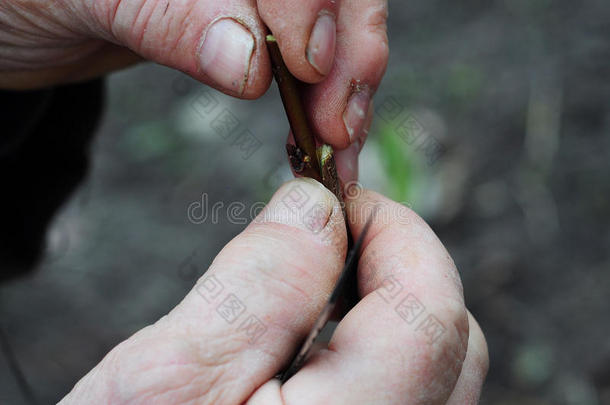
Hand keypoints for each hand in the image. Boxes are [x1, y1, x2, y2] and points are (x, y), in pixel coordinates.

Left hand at [1, 0, 386, 180]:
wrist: (13, 19)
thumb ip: (169, 19)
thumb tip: (252, 65)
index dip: (311, 4)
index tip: (311, 67)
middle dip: (350, 49)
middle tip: (340, 121)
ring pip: (333, 20)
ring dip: (347, 81)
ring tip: (340, 137)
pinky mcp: (247, 23)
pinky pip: (304, 53)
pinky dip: (321, 94)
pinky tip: (320, 128)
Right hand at [60, 179, 487, 403]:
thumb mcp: (168, 378)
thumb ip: (258, 286)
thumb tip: (315, 207)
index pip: (429, 313)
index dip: (394, 235)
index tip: (340, 204)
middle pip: (450, 343)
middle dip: (394, 269)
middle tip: (325, 244)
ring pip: (437, 374)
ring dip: (386, 312)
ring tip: (312, 296)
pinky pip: (410, 401)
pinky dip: (375, 355)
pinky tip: (316, 350)